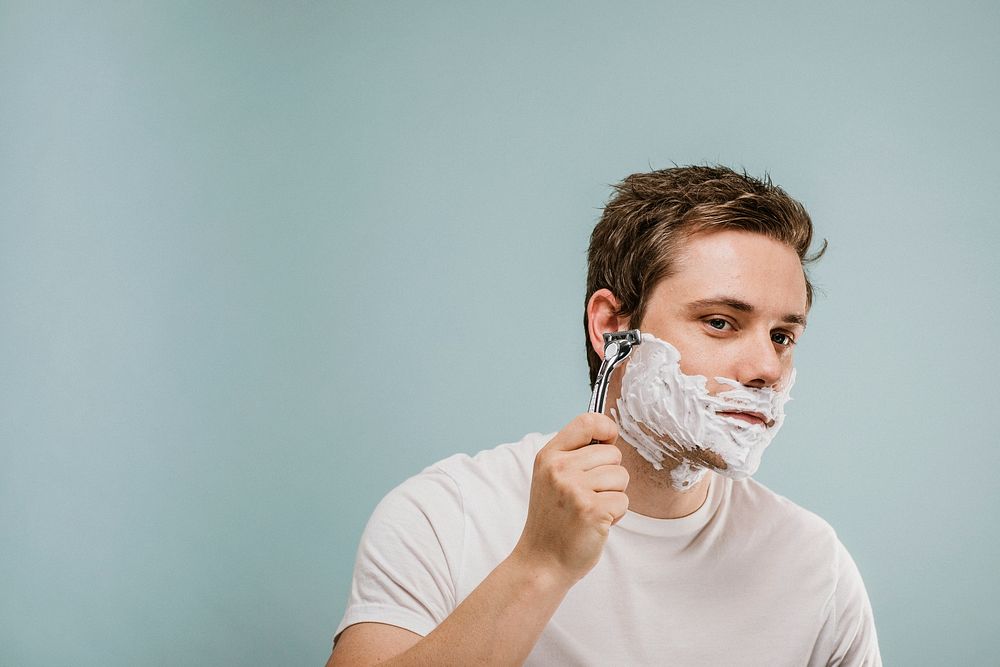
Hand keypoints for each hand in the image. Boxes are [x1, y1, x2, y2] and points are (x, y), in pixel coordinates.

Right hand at [511, 413, 629, 585]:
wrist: (542, 562)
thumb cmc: (553, 520)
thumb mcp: (550, 478)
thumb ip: (573, 455)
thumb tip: (609, 435)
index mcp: (549, 456)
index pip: (586, 421)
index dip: (606, 428)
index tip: (608, 441)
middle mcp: (559, 468)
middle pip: (612, 453)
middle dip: (610, 475)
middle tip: (588, 496)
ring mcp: (574, 488)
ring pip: (621, 477)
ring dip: (614, 496)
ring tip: (590, 510)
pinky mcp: (592, 509)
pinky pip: (624, 501)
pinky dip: (616, 515)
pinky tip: (596, 523)